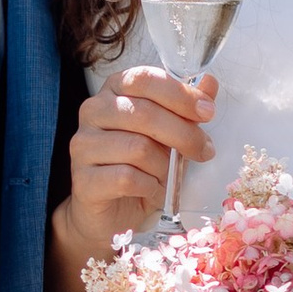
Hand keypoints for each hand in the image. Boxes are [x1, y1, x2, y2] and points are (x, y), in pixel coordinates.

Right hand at [58, 68, 216, 261]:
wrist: (112, 212)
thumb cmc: (141, 166)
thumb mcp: (169, 134)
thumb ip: (185, 108)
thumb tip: (209, 84)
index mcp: (114, 91)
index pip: (143, 79)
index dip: (179, 94)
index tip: (207, 112)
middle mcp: (93, 112)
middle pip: (143, 113)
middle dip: (183, 134)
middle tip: (203, 150)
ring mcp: (83, 145)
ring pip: (137, 148)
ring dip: (164, 166)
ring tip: (168, 176)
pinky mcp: (83, 179)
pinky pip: (126, 178)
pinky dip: (149, 185)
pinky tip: (150, 189)